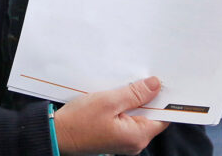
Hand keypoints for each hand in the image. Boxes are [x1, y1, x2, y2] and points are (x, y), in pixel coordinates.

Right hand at [54, 76, 169, 155]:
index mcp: (137, 136)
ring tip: (122, 87)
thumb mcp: (109, 101)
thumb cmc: (80, 122)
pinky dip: (123, 106)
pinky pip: (127, 118)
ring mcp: (124, 140)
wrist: (58, 134)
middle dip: (146, 97)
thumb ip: (135, 94)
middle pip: (151, 115)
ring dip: (132, 100)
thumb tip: (155, 85)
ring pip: (138, 115)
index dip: (163, 99)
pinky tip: (115, 96)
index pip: (163, 117)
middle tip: (138, 79)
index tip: (161, 83)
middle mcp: (134, 142)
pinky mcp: (115, 136)